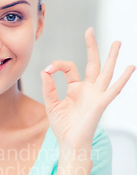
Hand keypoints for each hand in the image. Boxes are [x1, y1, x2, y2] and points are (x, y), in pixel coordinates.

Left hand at [41, 28, 135, 148]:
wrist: (70, 144)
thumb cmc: (63, 127)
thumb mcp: (51, 105)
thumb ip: (48, 88)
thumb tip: (45, 71)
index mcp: (76, 89)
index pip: (69, 68)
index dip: (57, 65)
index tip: (47, 70)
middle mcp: (88, 89)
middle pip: (92, 63)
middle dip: (91, 47)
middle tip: (89, 30)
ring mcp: (96, 95)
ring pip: (105, 72)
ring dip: (111, 57)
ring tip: (117, 42)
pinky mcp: (101, 103)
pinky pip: (114, 89)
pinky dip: (123, 79)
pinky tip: (131, 68)